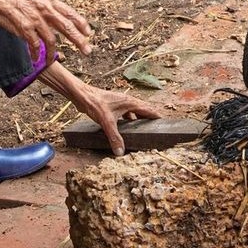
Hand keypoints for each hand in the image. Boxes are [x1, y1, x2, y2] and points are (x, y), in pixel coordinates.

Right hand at [0, 0, 92, 56]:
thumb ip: (43, 5)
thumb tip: (52, 16)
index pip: (69, 12)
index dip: (81, 23)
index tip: (88, 32)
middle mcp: (45, 7)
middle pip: (67, 27)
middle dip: (79, 40)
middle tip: (87, 51)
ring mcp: (35, 17)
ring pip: (52, 39)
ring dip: (53, 52)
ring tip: (52, 60)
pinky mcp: (25, 26)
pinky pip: (35, 45)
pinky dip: (36, 54)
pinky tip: (35, 60)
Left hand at [47, 63, 162, 155]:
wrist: (83, 95)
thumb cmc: (96, 104)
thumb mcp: (107, 123)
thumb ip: (115, 138)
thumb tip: (120, 152)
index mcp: (131, 103)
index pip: (149, 110)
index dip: (157, 117)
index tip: (165, 123)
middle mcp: (128, 101)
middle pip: (143, 111)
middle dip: (149, 119)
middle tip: (155, 129)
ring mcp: (121, 103)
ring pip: (134, 112)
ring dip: (138, 120)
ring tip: (141, 130)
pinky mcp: (114, 106)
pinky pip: (125, 114)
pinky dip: (128, 120)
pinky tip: (124, 128)